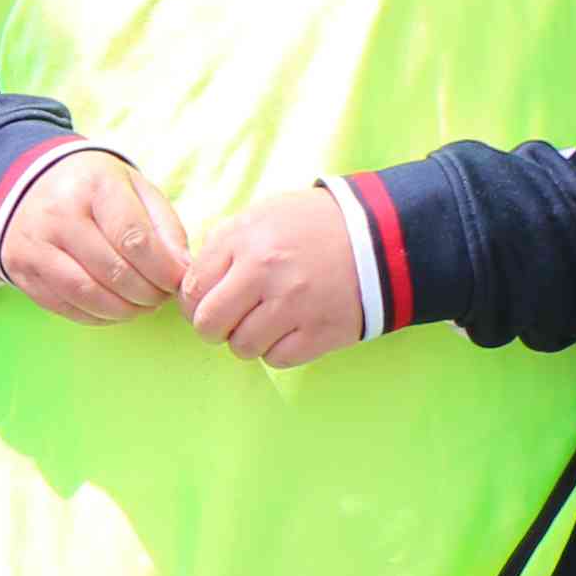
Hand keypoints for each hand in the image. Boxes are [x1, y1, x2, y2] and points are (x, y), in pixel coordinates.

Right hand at [0, 150, 188, 324]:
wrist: (28, 184)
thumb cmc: (93, 190)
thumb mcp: (135, 189)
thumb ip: (164, 226)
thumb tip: (182, 270)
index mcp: (93, 186)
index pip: (135, 239)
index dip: (163, 270)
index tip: (177, 280)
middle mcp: (57, 214)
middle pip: (114, 272)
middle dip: (148, 294)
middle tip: (160, 296)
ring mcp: (34, 244)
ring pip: (88, 294)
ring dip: (124, 310)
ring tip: (140, 305)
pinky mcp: (20, 269)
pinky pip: (65, 307)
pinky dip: (97, 316)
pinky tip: (112, 307)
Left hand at [181, 185, 366, 367]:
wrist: (383, 237)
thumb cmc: (313, 225)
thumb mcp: (260, 216)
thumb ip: (222, 246)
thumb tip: (193, 283)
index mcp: (243, 242)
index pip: (191, 289)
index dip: (193, 302)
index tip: (205, 303)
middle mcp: (264, 274)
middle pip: (208, 324)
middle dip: (211, 327)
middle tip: (227, 320)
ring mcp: (294, 306)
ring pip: (242, 347)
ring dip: (246, 340)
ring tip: (263, 322)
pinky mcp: (321, 332)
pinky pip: (277, 359)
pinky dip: (276, 351)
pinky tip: (287, 331)